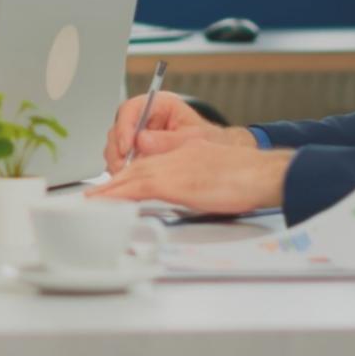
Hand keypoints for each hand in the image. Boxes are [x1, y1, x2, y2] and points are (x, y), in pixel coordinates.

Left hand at [88, 139, 290, 213]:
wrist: (262, 173)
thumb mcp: (212, 168)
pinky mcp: (174, 183)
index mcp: (182, 152)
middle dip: (112, 183)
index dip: (126, 175)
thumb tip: (177, 185)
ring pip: (132, 176)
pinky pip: (139, 187)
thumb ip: (190, 172)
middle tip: (93, 198)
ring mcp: (172, 168)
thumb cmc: (246, 175)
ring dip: (110, 190)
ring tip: (91, 202)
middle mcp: (173, 156)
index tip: (112, 187)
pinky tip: (109, 203)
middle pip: (134, 168)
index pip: (147, 162)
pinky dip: (121, 194)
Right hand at [103, 92, 250, 173]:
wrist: (224, 157)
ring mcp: (141, 136)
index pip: (132, 108)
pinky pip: (123, 158)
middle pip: (120, 128)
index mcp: (161, 105)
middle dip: (119, 149)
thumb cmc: (214, 143)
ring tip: (128, 175)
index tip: (128, 146)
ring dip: (119, 161)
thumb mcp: (195, 139)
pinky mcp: (139, 153)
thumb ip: (169, 140)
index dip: (125, 126)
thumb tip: (143, 141)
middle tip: (124, 166)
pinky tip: (131, 177)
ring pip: (118, 144)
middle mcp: (148, 118)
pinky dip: (124, 169)